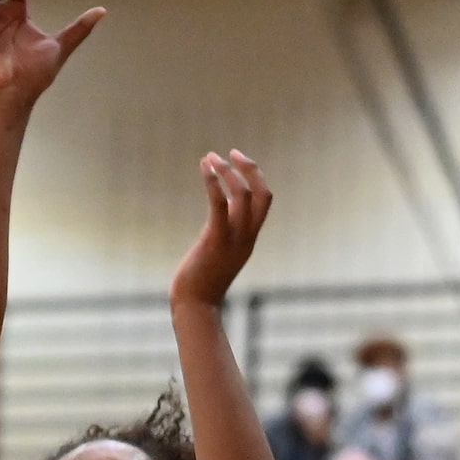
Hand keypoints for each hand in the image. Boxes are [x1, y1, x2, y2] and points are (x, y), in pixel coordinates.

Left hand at [170, 151, 272, 310]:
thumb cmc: (200, 285)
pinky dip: (213, 182)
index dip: (255, 178)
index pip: (264, 201)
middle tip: (231, 152)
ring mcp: (233, 239)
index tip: (238, 162)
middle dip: (249, 169)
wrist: (195, 307)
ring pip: (242, 196)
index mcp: (249, 239)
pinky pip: (219, 204)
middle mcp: (246, 237)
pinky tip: (204, 167)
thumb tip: (212, 227)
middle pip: (262, 194)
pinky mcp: (214, 241)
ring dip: (227, 171)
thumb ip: (221, 238)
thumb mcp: (217, 257)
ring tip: (210, 157)